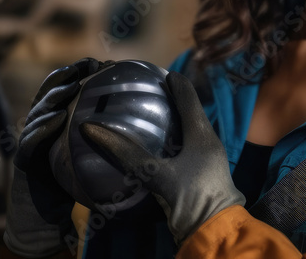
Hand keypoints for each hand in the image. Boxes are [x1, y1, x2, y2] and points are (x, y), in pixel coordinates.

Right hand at [4, 58, 108, 257]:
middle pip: (52, 93)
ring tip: (71, 85)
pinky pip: (29, 143)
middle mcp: (43, 128)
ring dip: (53, 95)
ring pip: (38, 112)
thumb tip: (163, 131)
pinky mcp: (22, 162)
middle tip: (88, 64)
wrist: (48, 221)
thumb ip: (123, 144)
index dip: (84, 72)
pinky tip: (55, 120)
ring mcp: (30, 143)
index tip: (107, 61)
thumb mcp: (102, 161)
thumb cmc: (80, 190)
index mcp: (61, 124)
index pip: (71, 91)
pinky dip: (41, 129)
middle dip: (68, 74)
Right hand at [79, 71, 245, 245]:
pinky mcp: (198, 175)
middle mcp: (207, 142)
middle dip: (170, 101)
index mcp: (203, 134)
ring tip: (147, 115)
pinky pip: (182, 150)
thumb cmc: (191, 199)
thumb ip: (127, 153)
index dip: (175, 82)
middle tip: (147, 92)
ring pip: (186, 131)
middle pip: (188, 112)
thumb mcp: (157, 174)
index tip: (159, 71)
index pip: (188, 98)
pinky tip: (152, 148)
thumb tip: (91, 128)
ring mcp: (204, 160)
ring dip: (170, 122)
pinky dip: (168, 142)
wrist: (214, 232)